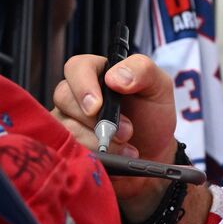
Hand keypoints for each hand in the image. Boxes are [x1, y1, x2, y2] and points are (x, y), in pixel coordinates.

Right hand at [53, 53, 177, 200]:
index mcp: (98, 72)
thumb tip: (113, 77)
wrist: (154, 152)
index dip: (83, 86)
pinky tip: (116, 156)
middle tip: (126, 131)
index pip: (76, 68)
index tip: (97, 106)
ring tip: (125, 144)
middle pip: (64, 96)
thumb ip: (142, 70)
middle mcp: (78, 93)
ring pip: (66, 126)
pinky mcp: (69, 143)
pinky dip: (94, 154)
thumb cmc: (153, 115)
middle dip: (95, 119)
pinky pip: (68, 148)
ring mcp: (70, 119)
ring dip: (97, 139)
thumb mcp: (159, 86)